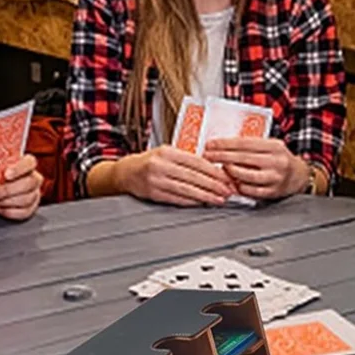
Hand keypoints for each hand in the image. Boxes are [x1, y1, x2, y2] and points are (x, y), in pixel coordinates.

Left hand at [0, 152, 41, 221]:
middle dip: (9, 190)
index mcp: (28, 164)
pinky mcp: (32, 207)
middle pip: (29, 183)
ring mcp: (35, 193)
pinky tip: (0, 209)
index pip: (30, 163)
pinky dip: (10, 212)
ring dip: (8, 202)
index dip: (19, 169)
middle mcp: (35, 178)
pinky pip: (25, 211)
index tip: (6, 175)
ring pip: (27, 198)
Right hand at [118, 145, 233, 206]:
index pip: (196, 161)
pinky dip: (192, 201)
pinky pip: (177, 198)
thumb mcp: (166, 153)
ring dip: (206, 195)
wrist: (125, 173)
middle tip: (228, 190)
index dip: (214, 171)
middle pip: (194, 176)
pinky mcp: (153, 194)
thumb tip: (213, 169)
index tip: (227, 177)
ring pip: (187, 189)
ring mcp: (156, 180)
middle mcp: (161, 165)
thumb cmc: (148, 162)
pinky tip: (202, 202)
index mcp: (167, 152)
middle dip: (214, 185)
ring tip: (219, 199)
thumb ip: (187, 160)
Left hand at [203, 137, 305, 200]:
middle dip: (221, 156)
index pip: (245, 143)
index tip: (210, 144)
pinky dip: (238, 186)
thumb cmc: (279, 159)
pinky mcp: (272, 192)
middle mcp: (276, 161)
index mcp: (274, 146)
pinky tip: (231, 183)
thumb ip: (251, 146)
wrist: (299, 176)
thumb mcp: (270, 146)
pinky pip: (251, 190)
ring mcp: (275, 178)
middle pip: (243, 158)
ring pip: (246, 175)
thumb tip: (222, 144)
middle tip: (207, 156)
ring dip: (229, 172)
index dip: (225, 144)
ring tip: (219, 168)